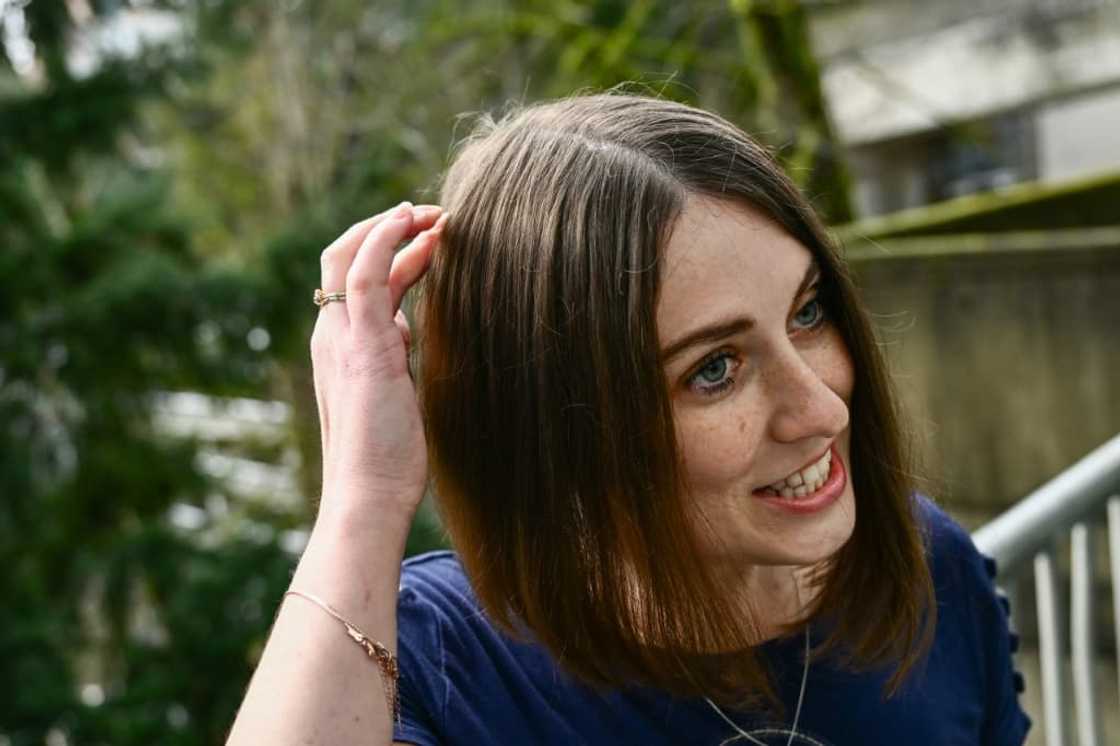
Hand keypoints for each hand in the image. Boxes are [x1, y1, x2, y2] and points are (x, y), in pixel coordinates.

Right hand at [310, 202, 445, 522]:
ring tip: (436, 215)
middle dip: (387, 227)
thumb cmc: (386, 461)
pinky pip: (365, 273)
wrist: (367, 498)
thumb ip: (394, 360)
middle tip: (433, 216)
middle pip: (345, 257)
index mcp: (341, 348)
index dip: (393, 252)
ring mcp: (341, 338)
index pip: (358, 282)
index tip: (432, 239)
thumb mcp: (393, 396)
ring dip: (393, 225)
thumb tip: (406, 332)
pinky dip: (385, 238)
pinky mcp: (360, 344)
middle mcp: (332, 336)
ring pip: (351, 255)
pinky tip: (412, 222)